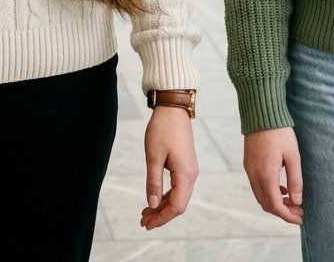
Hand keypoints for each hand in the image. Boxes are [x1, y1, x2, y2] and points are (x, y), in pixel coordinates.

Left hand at [140, 106, 198, 229]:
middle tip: (143, 221)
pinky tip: (154, 199)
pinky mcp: (185, 165)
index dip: (161, 218)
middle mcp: (191, 175)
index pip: (176, 206)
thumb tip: (151, 205)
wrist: (173, 109)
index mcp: (185, 175)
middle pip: (178, 204)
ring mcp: (189, 170)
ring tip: (145, 213)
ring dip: (162, 206)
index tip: (146, 224)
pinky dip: (165, 195)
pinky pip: (177, 187)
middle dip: (161, 215)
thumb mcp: (153, 156)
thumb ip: (153, 182)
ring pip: (177, 196)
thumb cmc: (162, 129)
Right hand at [243, 127, 303, 224]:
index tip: (301, 218)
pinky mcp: (247, 163)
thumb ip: (295, 180)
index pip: (275, 206)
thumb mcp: (293, 156)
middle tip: (299, 210)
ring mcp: (248, 169)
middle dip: (283, 211)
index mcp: (266, 174)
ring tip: (292, 200)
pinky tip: (281, 188)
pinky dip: (268, 193)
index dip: (288, 216)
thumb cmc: (280, 133)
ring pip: (260, 196)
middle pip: (266, 204)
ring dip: (275, 203)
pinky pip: (256, 186)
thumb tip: (297, 201)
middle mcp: (254, 174)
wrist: (261, 113)